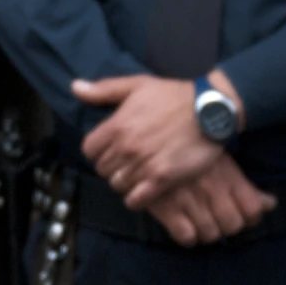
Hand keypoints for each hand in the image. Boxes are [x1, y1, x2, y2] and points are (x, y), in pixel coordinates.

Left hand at [74, 72, 240, 205]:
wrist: (210, 107)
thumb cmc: (174, 94)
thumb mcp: (137, 85)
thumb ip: (103, 89)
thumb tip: (75, 87)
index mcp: (117, 125)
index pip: (89, 150)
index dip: (98, 151)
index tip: (110, 149)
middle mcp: (126, 147)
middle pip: (103, 170)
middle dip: (112, 166)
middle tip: (126, 162)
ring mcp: (143, 164)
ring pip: (117, 185)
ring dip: (125, 182)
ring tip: (137, 174)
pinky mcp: (162, 179)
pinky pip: (136, 200)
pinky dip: (136, 198)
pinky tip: (144, 190)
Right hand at [145, 154, 276, 246]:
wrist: (146, 136)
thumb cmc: (188, 146)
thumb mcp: (221, 160)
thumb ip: (246, 186)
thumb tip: (271, 204)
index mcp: (227, 174)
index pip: (253, 210)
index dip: (250, 217)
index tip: (241, 214)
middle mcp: (212, 188)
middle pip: (232, 226)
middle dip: (226, 226)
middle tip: (217, 218)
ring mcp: (190, 199)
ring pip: (210, 234)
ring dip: (206, 231)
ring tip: (198, 220)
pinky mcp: (166, 207)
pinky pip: (186, 237)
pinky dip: (186, 235)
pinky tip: (182, 223)